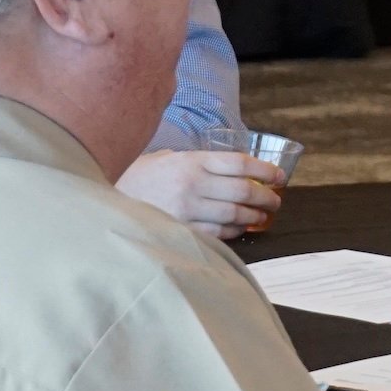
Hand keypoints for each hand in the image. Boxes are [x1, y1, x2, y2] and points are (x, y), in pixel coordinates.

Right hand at [119, 147, 284, 239]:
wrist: (110, 199)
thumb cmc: (143, 177)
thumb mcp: (168, 158)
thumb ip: (197, 161)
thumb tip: (233, 168)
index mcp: (192, 161)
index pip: (239, 163)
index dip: (265, 170)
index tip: (280, 177)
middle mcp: (192, 183)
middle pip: (243, 190)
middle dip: (266, 196)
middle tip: (276, 201)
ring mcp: (188, 208)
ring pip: (234, 213)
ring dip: (253, 216)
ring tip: (261, 216)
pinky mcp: (182, 229)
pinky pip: (219, 232)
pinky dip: (234, 231)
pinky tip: (240, 228)